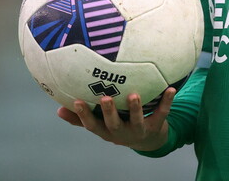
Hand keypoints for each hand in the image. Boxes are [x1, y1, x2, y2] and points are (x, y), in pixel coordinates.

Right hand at [57, 88, 175, 150]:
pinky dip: (167, 102)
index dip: (84, 115)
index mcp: (106, 131)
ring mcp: (139, 130)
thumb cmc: (119, 125)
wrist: (148, 140)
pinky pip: (162, 113)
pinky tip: (170, 89)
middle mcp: (122, 133)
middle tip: (105, 98)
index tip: (77, 101)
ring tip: (134, 95)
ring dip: (135, 108)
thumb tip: (58, 108)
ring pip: (137, 121)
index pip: (92, 125)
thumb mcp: (100, 124)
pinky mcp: (156, 126)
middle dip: (109, 112)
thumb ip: (80, 118)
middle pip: (113, 125)